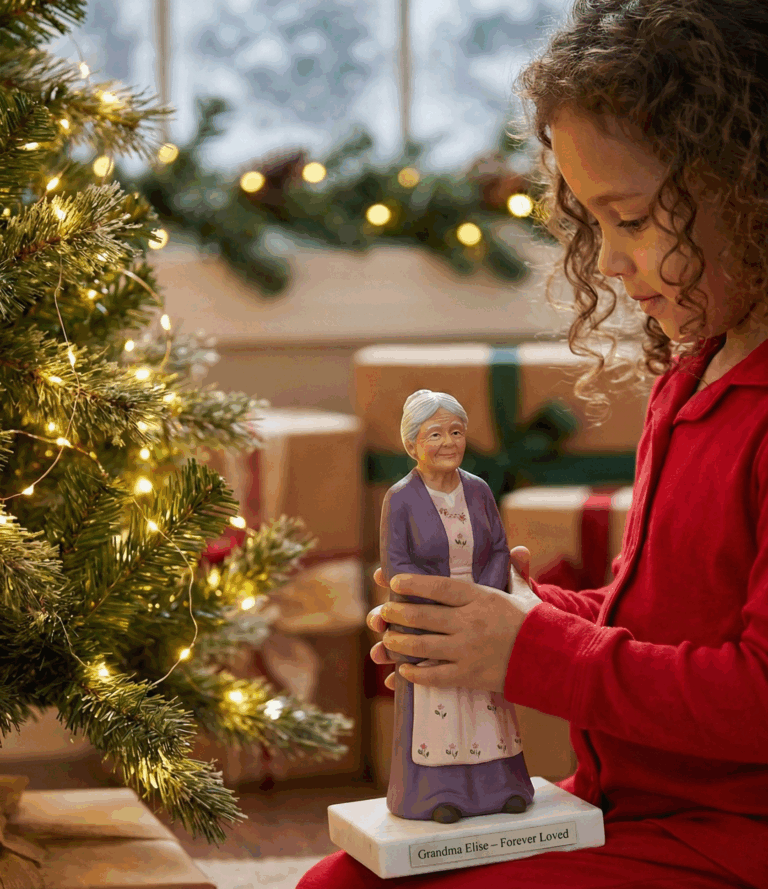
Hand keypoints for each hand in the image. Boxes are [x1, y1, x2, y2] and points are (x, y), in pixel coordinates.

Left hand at [366, 547, 540, 692]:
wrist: (555, 658)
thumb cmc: (536, 623)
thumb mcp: (524, 594)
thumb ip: (514, 573)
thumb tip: (518, 549)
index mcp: (481, 598)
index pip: (440, 587)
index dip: (414, 584)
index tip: (394, 581)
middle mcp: (470, 622)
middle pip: (424, 616)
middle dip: (398, 614)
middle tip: (383, 613)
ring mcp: (468, 651)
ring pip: (423, 646)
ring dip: (400, 644)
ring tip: (386, 640)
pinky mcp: (470, 676)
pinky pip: (436, 676)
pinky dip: (416, 674)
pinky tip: (404, 671)